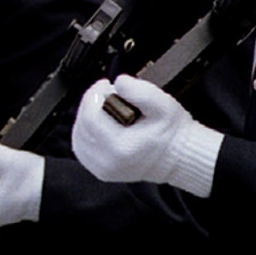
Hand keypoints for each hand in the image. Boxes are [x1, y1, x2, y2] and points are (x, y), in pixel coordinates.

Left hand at [72, 75, 222, 196]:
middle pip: (82, 125)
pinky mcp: (99, 171)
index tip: (105, 84)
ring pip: (78, 136)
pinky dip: (86, 132)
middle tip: (107, 94)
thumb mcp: (163, 105)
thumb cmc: (171, 133)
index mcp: (122, 148)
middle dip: (91, 104)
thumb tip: (119, 83)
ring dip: (87, 117)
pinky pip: (81, 148)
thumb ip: (141, 92)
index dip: (94, 94)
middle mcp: (108, 163)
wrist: (177, 156)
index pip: (90, 116)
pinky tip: (99, 123)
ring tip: (105, 108)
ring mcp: (102, 169)